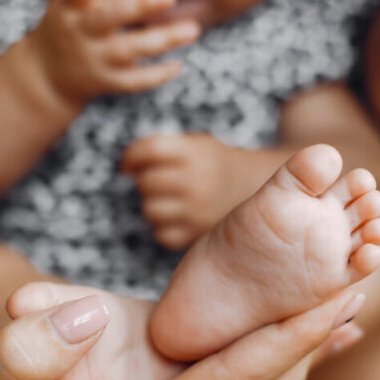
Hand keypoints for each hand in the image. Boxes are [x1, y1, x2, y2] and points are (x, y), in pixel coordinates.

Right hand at [27, 0, 199, 105]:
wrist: (47, 76)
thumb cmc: (71, 23)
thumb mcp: (74, 0)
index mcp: (69, 6)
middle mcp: (78, 33)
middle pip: (108, 18)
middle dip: (139, 6)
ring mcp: (92, 60)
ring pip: (128, 51)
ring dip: (161, 40)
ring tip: (192, 30)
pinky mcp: (104, 83)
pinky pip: (133, 82)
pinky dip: (157, 74)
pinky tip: (179, 63)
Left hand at [120, 133, 276, 249]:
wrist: (254, 188)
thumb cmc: (212, 164)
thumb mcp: (195, 144)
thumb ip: (161, 149)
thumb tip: (126, 166)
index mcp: (195, 153)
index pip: (150, 149)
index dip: (131, 156)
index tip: (126, 165)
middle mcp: (197, 182)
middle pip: (146, 182)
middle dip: (145, 180)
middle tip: (158, 182)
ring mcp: (198, 211)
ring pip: (150, 210)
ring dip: (152, 204)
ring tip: (167, 199)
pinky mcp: (198, 235)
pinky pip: (161, 234)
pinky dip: (163, 227)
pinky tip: (176, 218)